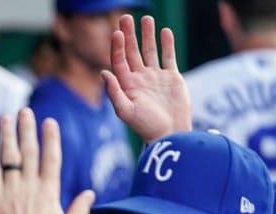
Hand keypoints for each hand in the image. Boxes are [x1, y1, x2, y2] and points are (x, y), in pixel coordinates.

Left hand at [0, 108, 93, 213]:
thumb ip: (81, 209)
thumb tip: (90, 193)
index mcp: (50, 191)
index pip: (52, 157)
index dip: (50, 138)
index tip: (49, 121)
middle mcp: (30, 187)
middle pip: (29, 151)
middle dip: (27, 129)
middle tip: (25, 111)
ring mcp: (10, 191)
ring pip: (8, 157)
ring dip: (7, 136)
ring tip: (6, 118)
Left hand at [102, 15, 190, 142]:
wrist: (170, 133)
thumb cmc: (145, 126)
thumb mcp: (126, 111)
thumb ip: (114, 92)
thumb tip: (103, 72)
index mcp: (126, 85)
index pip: (119, 60)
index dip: (117, 47)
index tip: (117, 32)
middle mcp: (139, 78)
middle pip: (132, 52)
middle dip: (129, 35)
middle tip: (126, 17)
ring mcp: (155, 77)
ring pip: (150, 51)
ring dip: (147, 35)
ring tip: (147, 18)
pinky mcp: (172, 78)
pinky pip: (168, 57)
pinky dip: (167, 44)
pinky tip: (164, 31)